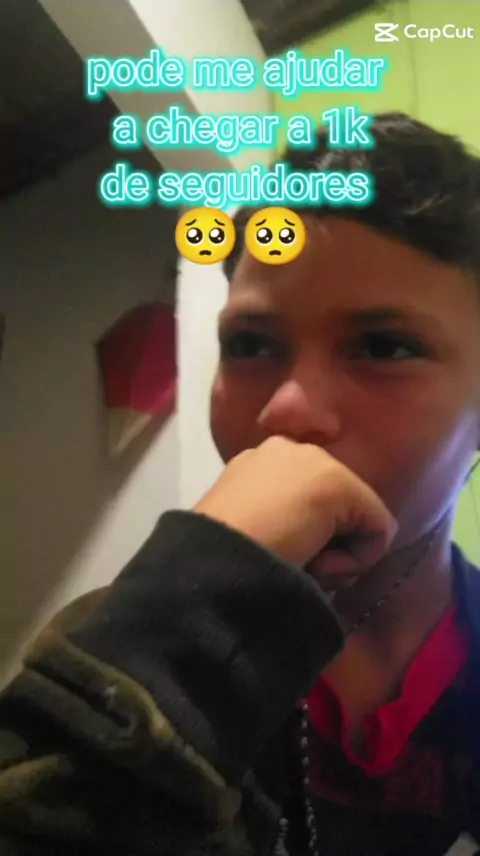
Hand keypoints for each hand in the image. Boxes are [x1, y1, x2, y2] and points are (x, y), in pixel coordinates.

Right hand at [193, 436, 396, 583]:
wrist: (219, 552)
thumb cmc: (220, 554)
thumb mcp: (243, 529)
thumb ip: (273, 525)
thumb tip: (308, 549)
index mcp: (256, 461)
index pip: (303, 500)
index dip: (302, 537)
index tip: (277, 555)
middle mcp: (288, 451)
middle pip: (333, 510)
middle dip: (324, 546)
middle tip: (293, 565)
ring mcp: (318, 463)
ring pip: (355, 524)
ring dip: (334, 557)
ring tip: (299, 565)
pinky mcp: (345, 486)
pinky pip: (377, 533)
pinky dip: (354, 562)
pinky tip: (316, 563)